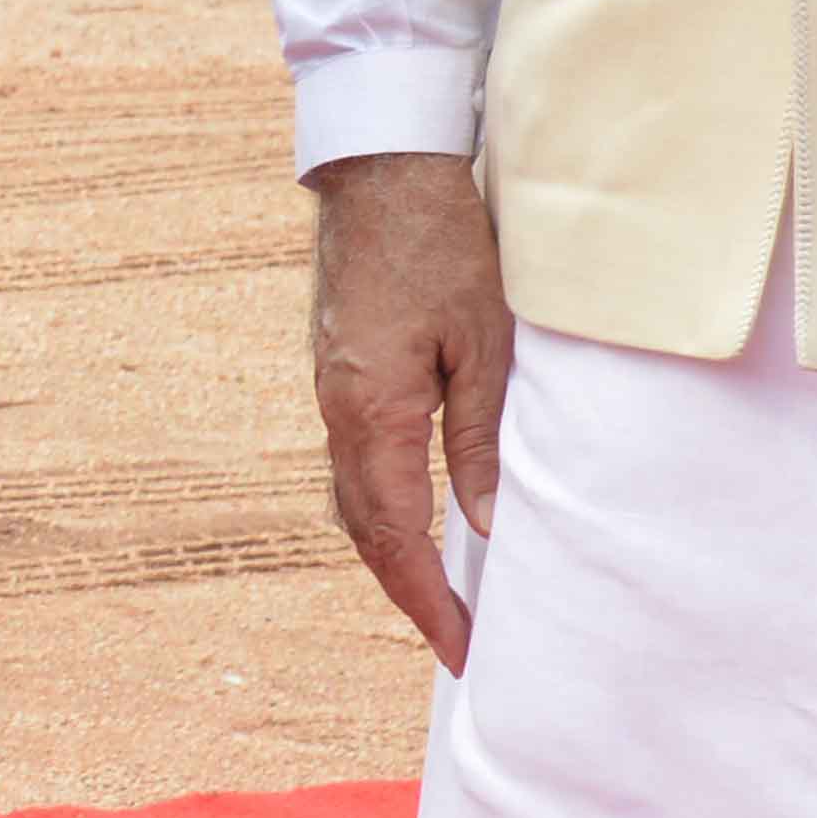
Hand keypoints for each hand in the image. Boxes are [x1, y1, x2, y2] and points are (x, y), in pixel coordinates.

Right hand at [308, 148, 516, 669]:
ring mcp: (330, 390)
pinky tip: (417, 512)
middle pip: (362, 530)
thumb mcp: (485, 344)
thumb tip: (486, 525)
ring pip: (352, 497)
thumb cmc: (443, 243)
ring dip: (390, 551)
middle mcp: (336, 411)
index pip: (395, 536)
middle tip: (455, 638)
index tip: (461, 648)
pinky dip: (382, 504)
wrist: (382, 168)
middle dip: (405, 591)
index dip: (426, 601)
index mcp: (370, 412)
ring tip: (438, 590)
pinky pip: (353, 459)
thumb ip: (480, 439)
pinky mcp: (338, 370)